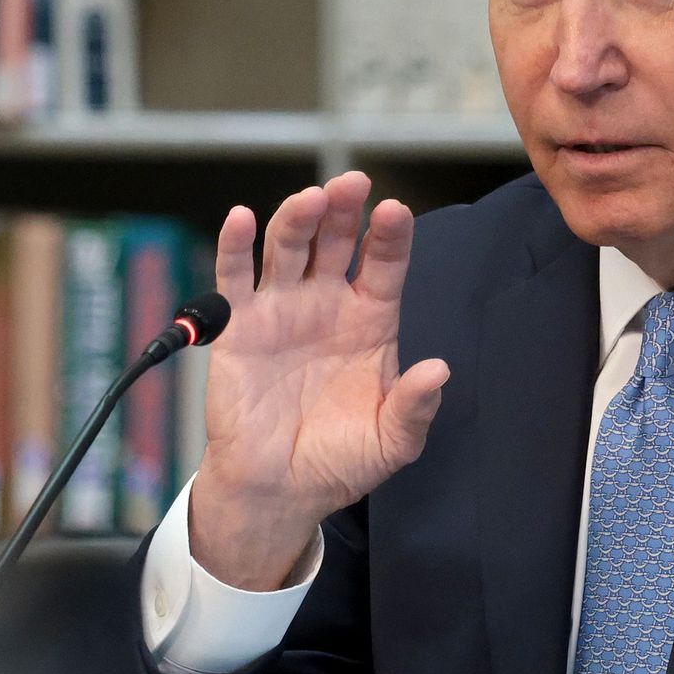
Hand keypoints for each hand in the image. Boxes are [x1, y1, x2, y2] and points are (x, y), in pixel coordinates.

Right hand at [189, 172, 450, 589]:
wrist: (281, 490)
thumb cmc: (340, 460)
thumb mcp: (392, 440)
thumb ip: (415, 406)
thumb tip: (439, 371)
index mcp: (371, 320)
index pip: (383, 264)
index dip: (389, 236)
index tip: (394, 211)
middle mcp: (327, 304)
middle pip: (336, 241)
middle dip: (344, 209)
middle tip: (352, 183)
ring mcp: (282, 309)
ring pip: (288, 248)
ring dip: (297, 218)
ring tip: (311, 200)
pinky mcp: (237, 327)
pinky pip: (234, 278)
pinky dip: (234, 245)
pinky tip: (241, 218)